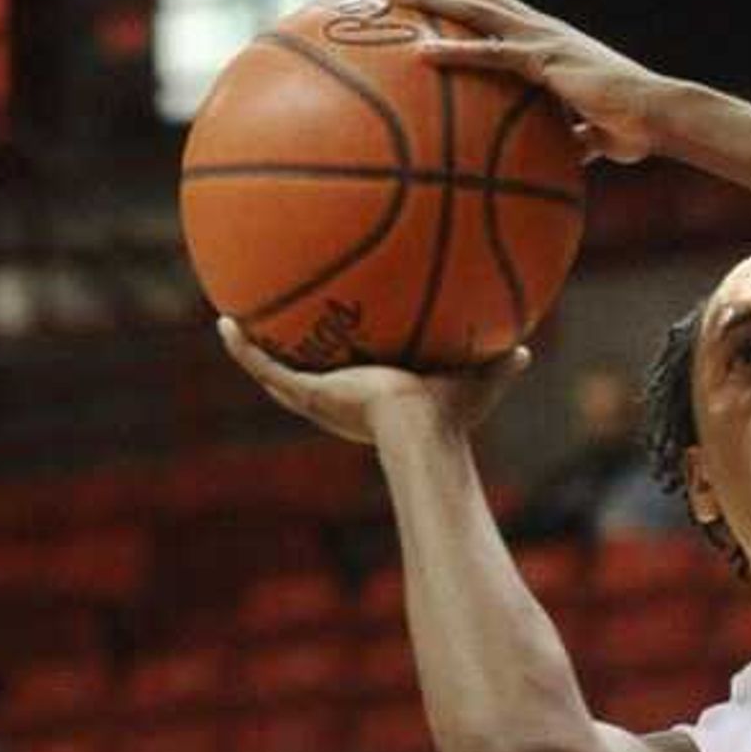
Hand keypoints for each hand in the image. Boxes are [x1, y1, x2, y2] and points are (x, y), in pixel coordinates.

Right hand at [217, 318, 530, 433]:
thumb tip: (527, 347)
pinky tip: (223, 321)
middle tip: (274, 326)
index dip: (338, 367)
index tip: (334, 343)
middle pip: (304, 379)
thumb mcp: (478, 380)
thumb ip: (499, 362)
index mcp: (372, 402)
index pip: (348, 383)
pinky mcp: (306, 394)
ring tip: (231, 320)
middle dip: (290, 356)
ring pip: (275, 374)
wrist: (422, 431)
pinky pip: (263, 367)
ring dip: (253, 350)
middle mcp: (339, 403)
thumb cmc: (452, 420)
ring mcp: (318, 400)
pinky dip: (242, 348)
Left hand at [386, 0, 667, 165]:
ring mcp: (542, 41)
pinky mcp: (544, 61)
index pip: (499, 13)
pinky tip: (420, 52)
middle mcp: (543, 32)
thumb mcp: (595, 133)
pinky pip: (490, 54)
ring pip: (475, 11)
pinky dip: (454, 51)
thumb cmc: (634, 128)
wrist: (658, 117)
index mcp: (551, 43)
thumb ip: (575, 136)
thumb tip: (567, 153)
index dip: (463, 1)